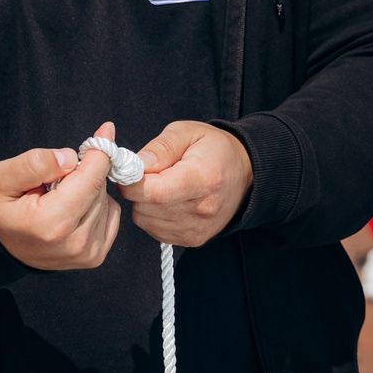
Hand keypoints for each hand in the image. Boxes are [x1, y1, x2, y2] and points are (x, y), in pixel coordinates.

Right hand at [0, 122, 121, 270]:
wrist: (1, 246)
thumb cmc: (0, 210)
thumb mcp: (1, 178)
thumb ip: (34, 163)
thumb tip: (70, 157)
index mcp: (51, 223)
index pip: (90, 180)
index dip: (99, 152)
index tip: (105, 130)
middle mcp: (75, 243)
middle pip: (99, 189)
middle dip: (85, 173)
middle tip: (57, 177)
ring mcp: (88, 253)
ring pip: (107, 201)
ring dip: (89, 190)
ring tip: (59, 197)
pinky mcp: (96, 255)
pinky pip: (111, 214)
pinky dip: (96, 205)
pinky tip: (73, 208)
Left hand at [118, 121, 252, 246]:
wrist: (244, 173)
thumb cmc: (214, 149)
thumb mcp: (187, 132)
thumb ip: (160, 148)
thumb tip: (136, 164)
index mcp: (203, 179)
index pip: (155, 192)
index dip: (132, 181)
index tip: (129, 169)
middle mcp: (202, 209)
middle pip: (146, 207)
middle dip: (136, 189)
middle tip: (147, 173)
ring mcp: (197, 228)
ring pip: (145, 220)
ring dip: (144, 203)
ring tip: (160, 185)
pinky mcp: (192, 239)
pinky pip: (154, 230)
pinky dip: (152, 215)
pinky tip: (167, 200)